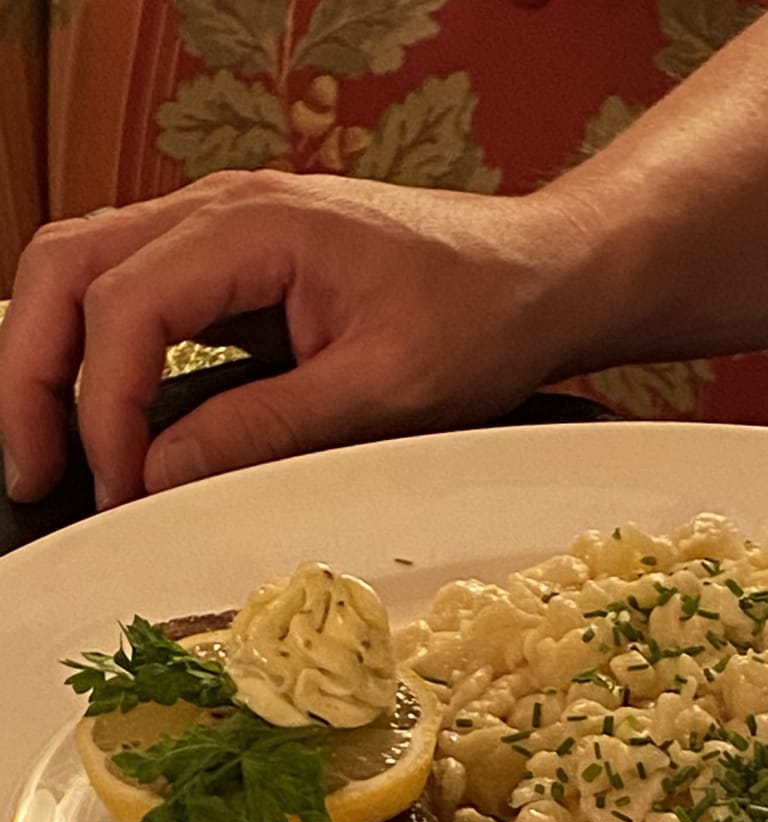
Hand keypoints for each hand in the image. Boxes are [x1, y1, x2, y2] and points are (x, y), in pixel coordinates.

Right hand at [0, 170, 593, 507]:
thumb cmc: (483, 317)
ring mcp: (226, 230)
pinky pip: (139, 294)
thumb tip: (161, 475)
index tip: (115, 488)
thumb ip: (266, 430)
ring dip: (58, 359)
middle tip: (36, 471)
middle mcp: (223, 210)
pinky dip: (107, 355)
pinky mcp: (239, 267)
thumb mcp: (383, 393)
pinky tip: (116, 423)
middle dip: (36, 373)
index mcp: (257, 225)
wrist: (541, 276)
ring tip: (59, 455)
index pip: (125, 306)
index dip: (101, 406)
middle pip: (69, 268)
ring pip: (89, 272)